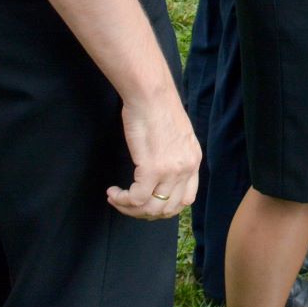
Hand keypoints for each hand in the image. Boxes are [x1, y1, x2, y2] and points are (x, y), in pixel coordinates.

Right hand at [108, 93, 200, 220]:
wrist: (150, 94)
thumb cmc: (158, 108)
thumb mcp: (178, 136)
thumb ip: (175, 156)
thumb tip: (163, 172)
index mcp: (194, 160)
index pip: (186, 199)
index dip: (165, 207)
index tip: (148, 203)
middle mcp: (186, 168)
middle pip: (168, 209)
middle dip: (145, 212)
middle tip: (128, 204)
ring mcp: (170, 170)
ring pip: (151, 208)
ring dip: (130, 209)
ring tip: (117, 198)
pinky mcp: (151, 168)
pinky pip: (136, 198)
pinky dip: (122, 200)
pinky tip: (113, 192)